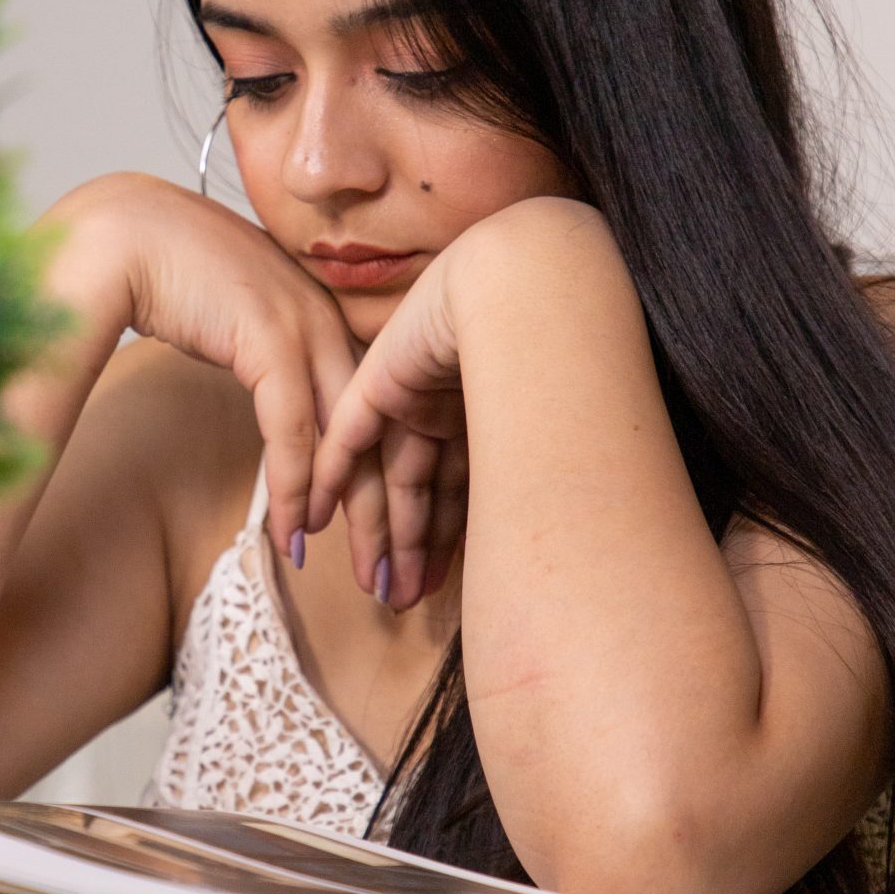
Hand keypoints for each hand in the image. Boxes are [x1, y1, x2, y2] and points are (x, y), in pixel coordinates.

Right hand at [43, 173, 402, 580]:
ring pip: (351, 437)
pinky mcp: (269, 338)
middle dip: (399, 512)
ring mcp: (305, 324)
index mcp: (330, 314)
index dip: (396, 477)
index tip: (400, 538)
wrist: (120, 233)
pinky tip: (296, 534)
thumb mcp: (239, 323)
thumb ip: (271, 360)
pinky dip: (297, 488)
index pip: (384, 408)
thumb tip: (284, 410)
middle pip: (387, 428)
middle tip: (406, 579)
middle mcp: (331, 318)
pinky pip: (296, 431)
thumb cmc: (170, 275)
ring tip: (366, 574)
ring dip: (355, 515)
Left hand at [305, 196, 609, 608]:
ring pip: (390, 477)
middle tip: (400, 601)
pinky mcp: (382, 379)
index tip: (440, 590)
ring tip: (374, 585)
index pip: (464, 491)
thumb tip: (582, 550)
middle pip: (426, 492)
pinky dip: (329, 476)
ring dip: (380, 532)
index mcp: (493, 418)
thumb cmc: (566, 360)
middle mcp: (453, 407)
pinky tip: (313, 514)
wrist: (531, 292)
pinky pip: (348, 439)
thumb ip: (537, 487)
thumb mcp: (545, 437)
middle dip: (415, 549)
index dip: (452, 542)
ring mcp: (416, 392)